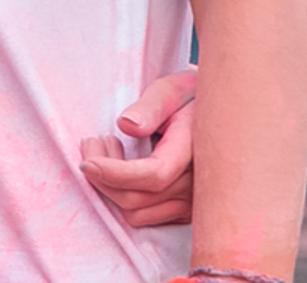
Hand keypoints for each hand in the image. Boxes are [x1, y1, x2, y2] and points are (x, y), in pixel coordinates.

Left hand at [80, 66, 195, 225]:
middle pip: (136, 198)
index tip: (87, 161)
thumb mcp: (170, 90)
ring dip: (110, 187)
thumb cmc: (190, 99)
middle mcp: (197, 184)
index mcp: (194, 151)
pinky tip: (121, 168)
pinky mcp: (184, 211)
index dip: (115, 173)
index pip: (153, 175)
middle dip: (102, 175)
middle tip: (93, 141)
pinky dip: (123, 196)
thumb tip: (126, 125)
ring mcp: (192, 202)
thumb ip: (150, 106)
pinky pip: (144, 216)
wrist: (220, 120)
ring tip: (109, 150)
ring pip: (136, 212)